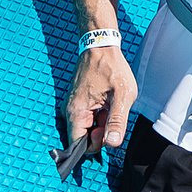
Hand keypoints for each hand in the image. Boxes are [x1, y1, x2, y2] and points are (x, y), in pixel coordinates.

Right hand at [56, 45, 135, 179]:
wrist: (100, 45)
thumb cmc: (111, 67)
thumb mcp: (121, 95)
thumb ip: (117, 121)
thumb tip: (112, 144)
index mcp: (77, 112)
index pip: (78, 146)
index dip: (96, 145)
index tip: (109, 130)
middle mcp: (70, 112)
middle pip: (85, 138)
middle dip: (101, 133)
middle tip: (113, 112)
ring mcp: (73, 107)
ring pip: (88, 128)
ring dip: (102, 123)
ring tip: (111, 104)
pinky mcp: (78, 103)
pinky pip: (88, 118)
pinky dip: (100, 115)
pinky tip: (107, 101)